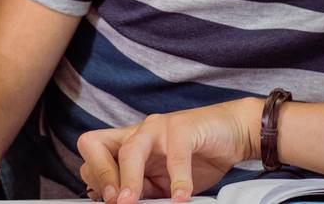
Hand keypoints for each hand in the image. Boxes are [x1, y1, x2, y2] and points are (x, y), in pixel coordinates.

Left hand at [76, 98, 261, 203]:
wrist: (231, 132)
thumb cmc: (195, 156)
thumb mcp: (162, 181)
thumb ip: (143, 190)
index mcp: (128, 144)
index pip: (92, 152)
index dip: (95, 177)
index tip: (107, 201)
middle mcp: (138, 133)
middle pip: (98, 145)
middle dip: (102, 176)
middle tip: (117, 202)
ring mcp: (159, 128)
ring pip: (131, 149)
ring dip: (129, 179)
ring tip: (131, 201)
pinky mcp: (184, 128)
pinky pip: (176, 154)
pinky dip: (178, 179)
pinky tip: (180, 196)